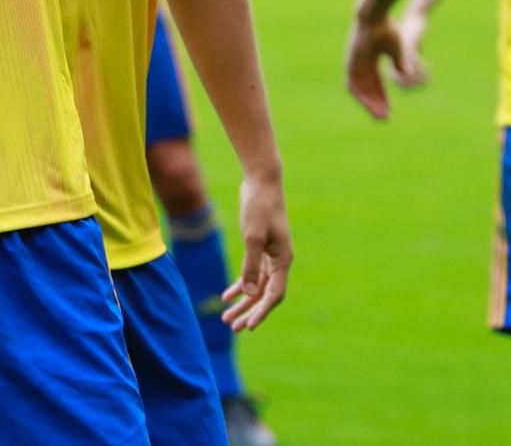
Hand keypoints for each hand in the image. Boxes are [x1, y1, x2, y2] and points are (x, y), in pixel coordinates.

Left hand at [222, 173, 291, 332]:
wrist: (261, 182)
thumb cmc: (259, 207)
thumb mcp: (253, 237)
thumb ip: (251, 266)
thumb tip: (249, 294)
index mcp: (283, 260)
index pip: (274, 294)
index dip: (262, 312)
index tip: (249, 327)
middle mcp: (280, 261)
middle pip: (265, 294)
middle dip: (250, 312)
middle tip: (233, 328)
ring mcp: (270, 255)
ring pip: (257, 286)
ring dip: (243, 302)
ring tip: (226, 317)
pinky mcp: (260, 248)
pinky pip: (252, 274)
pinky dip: (240, 285)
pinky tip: (226, 295)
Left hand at [346, 15, 406, 120]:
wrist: (375, 16)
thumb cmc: (387, 27)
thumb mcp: (396, 49)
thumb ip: (399, 62)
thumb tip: (407, 75)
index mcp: (370, 58)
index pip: (376, 83)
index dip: (383, 96)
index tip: (390, 108)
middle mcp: (360, 63)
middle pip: (368, 89)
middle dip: (377, 104)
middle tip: (385, 118)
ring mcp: (353, 63)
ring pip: (359, 90)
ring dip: (369, 104)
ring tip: (380, 116)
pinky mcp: (350, 62)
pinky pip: (352, 84)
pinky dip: (360, 96)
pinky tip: (368, 106)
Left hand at [393, 9, 431, 88]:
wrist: (414, 18)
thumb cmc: (413, 35)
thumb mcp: (413, 50)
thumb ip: (411, 62)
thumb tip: (414, 74)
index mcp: (393, 59)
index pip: (397, 82)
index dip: (409, 88)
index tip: (421, 86)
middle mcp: (395, 58)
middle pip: (401, 81)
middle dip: (413, 86)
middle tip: (425, 84)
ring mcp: (402, 53)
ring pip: (408, 74)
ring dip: (419, 79)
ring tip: (427, 78)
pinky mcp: (409, 46)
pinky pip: (415, 63)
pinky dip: (422, 68)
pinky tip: (428, 68)